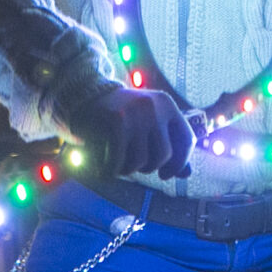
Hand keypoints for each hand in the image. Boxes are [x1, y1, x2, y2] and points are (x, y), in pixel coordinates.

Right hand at [60, 85, 194, 178]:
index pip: (186, 140)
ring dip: (129, 169)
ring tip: (119, 160)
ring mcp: (135, 114)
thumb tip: (186, 174)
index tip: (166, 173)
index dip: (180, 162)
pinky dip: (113, 170)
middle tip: (134, 163)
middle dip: (149, 167)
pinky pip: (120, 162)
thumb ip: (168, 146)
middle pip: (164, 155)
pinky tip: (106, 166)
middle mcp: (153, 107)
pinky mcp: (115, 122)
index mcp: (166, 104)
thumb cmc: (121, 117)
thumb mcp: (149, 124)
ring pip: (141, 162)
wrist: (84, 96)